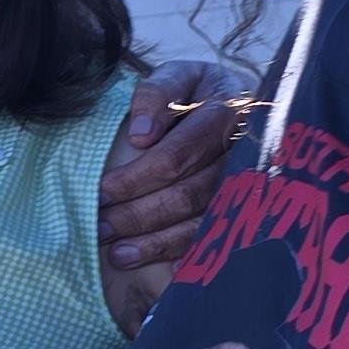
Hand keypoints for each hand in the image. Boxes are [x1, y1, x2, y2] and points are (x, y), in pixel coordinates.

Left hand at [98, 61, 245, 286]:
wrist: (237, 103)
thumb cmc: (195, 91)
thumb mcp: (178, 75)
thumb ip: (158, 93)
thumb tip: (142, 135)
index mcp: (225, 111)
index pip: (178, 152)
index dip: (140, 176)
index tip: (103, 191)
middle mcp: (242, 151)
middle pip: (188, 192)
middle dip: (140, 214)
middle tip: (101, 227)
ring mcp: (247, 182)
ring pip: (201, 219)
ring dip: (157, 241)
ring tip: (118, 254)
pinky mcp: (245, 206)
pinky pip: (217, 236)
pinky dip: (190, 254)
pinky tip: (167, 273)